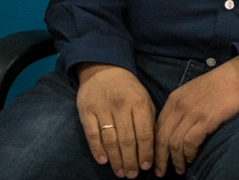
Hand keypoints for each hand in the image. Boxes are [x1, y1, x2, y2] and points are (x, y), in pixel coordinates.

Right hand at [74, 64, 155, 178]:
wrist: (104, 69)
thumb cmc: (128, 89)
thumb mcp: (144, 99)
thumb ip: (148, 121)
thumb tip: (152, 150)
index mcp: (139, 102)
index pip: (144, 134)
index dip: (145, 153)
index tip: (146, 167)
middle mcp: (121, 105)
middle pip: (127, 140)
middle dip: (131, 161)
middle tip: (132, 175)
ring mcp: (102, 108)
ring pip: (110, 140)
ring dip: (116, 160)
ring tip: (120, 172)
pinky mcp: (86, 111)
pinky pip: (92, 134)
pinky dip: (97, 150)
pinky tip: (103, 161)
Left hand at [153, 58, 238, 174]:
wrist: (237, 76)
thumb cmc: (217, 86)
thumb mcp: (191, 93)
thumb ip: (180, 109)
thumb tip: (174, 131)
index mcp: (173, 99)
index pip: (157, 127)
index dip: (154, 146)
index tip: (154, 160)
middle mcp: (179, 106)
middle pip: (162, 137)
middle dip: (160, 158)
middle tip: (160, 172)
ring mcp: (192, 112)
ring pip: (174, 143)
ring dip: (176, 160)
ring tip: (179, 170)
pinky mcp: (206, 119)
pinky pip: (190, 142)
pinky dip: (189, 154)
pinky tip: (192, 158)